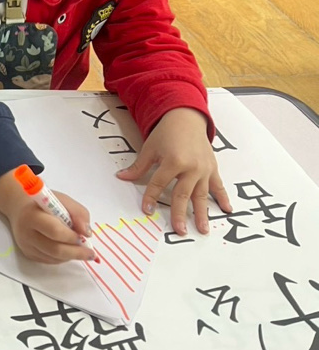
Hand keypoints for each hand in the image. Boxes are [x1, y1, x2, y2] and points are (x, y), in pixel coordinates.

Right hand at [0, 171, 95, 264]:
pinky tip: (67, 249)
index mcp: (32, 215)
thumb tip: (86, 233)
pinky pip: (50, 261)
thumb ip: (78, 213)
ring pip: (54, 258)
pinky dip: (63, 258)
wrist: (20, 209)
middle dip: (76, 252)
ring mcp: (26, 246)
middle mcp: (26, 232)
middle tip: (90, 253)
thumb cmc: (44, 203)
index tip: (84, 236)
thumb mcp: (63, 200)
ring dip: (71, 256)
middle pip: (55, 249)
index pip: (54, 231)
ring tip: (80, 249)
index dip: (72, 236)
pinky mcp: (28, 254)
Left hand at [117, 108, 231, 235]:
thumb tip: (122, 177)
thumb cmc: (166, 133)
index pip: (159, 184)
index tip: (146, 210)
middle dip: (180, 214)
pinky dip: (223, 198)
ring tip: (202, 229)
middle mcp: (191, 167)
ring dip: (202, 213)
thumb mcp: (150, 148)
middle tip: (178, 231)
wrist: (186, 118)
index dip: (151, 197)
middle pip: (183, 194)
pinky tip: (226, 210)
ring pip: (202, 194)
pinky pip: (218, 185)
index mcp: (173, 161)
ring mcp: (204, 169)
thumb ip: (139, 166)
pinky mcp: (212, 168)